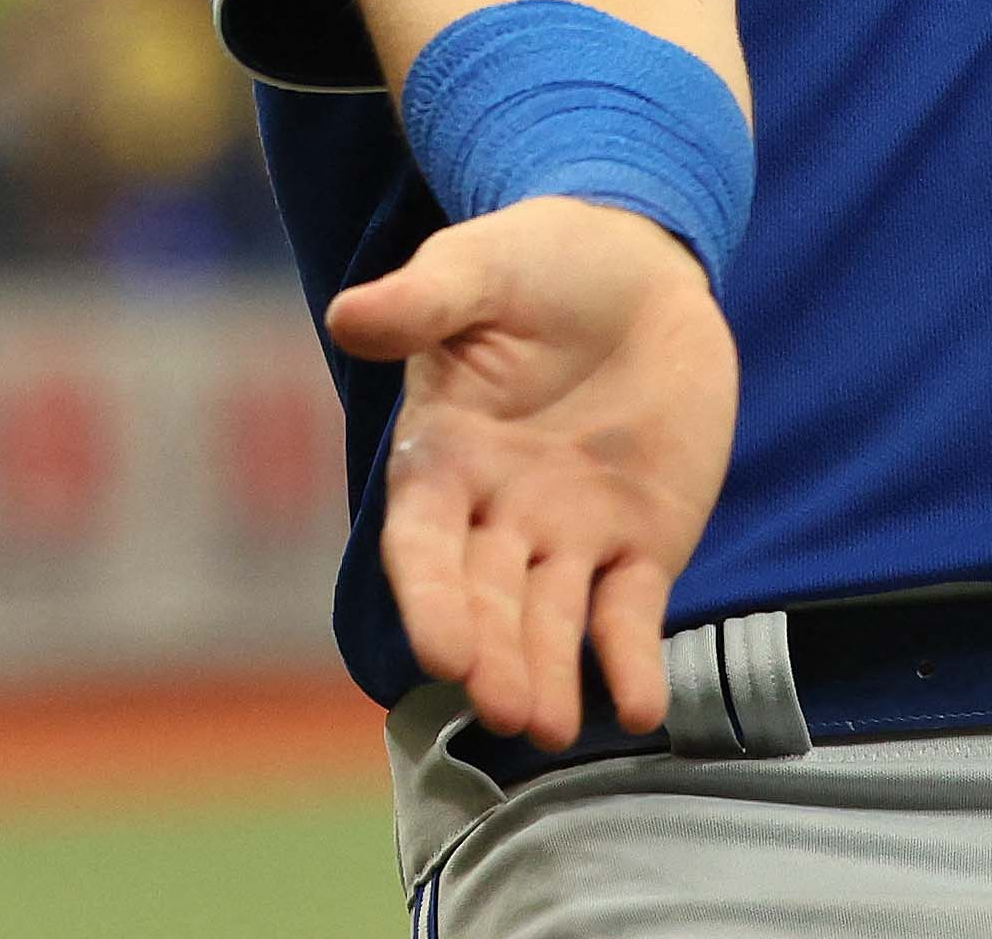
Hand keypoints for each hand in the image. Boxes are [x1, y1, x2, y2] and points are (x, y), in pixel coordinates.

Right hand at [328, 196, 735, 751]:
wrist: (636, 262)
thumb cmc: (537, 261)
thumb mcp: (478, 268)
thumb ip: (421, 301)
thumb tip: (349, 315)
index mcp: (440, 462)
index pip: (425, 549)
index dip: (431, 601)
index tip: (442, 652)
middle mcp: (497, 515)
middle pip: (487, 601)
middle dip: (494, 656)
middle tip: (506, 708)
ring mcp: (570, 535)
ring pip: (554, 622)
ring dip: (551, 676)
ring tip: (553, 729)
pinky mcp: (641, 539)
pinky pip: (631, 613)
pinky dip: (632, 662)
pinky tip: (642, 709)